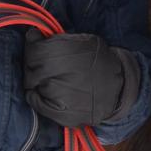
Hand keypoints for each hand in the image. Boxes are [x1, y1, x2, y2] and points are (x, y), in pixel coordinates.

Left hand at [23, 30, 140, 127]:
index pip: (33, 50)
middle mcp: (60, 77)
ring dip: (37, 79)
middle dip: (34, 63)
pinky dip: (36, 95)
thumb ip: (57, 38)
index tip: (37, 43)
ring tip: (51, 76)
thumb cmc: (99, 62)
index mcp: (66, 54)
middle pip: (30, 69)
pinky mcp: (61, 115)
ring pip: (31, 85)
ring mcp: (59, 98)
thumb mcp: (84, 41)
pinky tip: (44, 90)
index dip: (33, 45)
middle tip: (46, 62)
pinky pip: (36, 103)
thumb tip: (33, 35)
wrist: (120, 89)